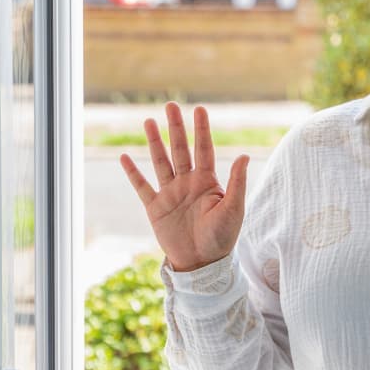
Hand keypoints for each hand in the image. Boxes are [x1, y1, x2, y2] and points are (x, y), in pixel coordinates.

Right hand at [120, 103, 248, 271]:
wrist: (202, 264)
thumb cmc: (222, 238)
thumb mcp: (234, 209)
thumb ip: (237, 182)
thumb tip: (244, 155)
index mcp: (208, 182)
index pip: (204, 149)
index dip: (202, 129)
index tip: (199, 109)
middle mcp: (188, 183)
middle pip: (180, 149)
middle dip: (176, 128)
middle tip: (171, 105)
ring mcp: (170, 194)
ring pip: (160, 162)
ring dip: (154, 142)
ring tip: (148, 121)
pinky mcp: (155, 208)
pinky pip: (142, 187)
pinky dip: (133, 173)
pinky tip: (124, 156)